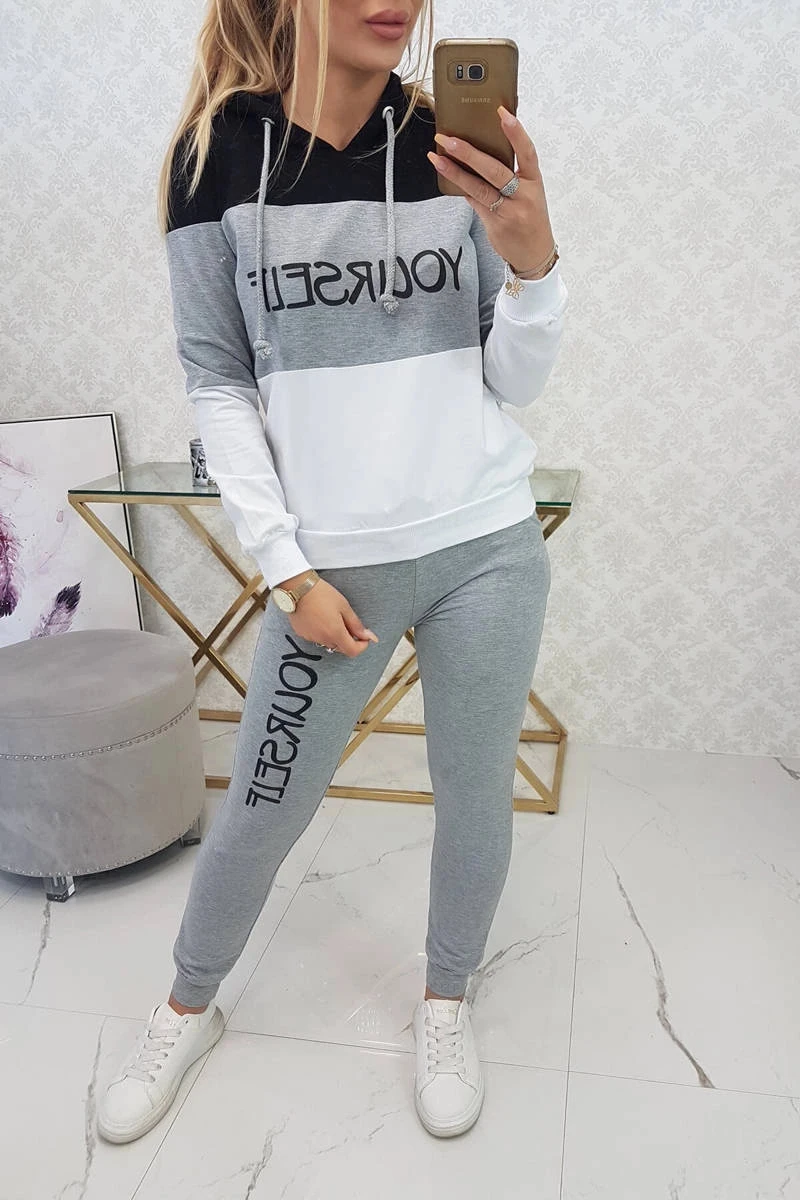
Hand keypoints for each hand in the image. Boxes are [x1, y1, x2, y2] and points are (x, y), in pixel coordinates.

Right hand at [289, 578, 378, 658]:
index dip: (361, 646)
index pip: (352, 651)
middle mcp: (322, 639)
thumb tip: (368, 636)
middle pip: (340, 647)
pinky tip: (319, 617)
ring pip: (327, 642)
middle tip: (347, 622)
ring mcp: (310, 637)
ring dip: (333, 634)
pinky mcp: (301, 633)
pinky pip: (316, 637)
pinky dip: (321, 631)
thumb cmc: (321, 593)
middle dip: (347, 638)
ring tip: (330, 615)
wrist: (297, 587)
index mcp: (335, 633)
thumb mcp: (344, 607)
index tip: (364, 637)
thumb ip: (356, 625)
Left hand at [427, 106, 554, 274]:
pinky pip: (474, 202)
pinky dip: (461, 189)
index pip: (527, 152)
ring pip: (478, 188)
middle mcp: (524, 196)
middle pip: (495, 170)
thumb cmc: (530, 218)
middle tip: (449, 139)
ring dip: (456, 172)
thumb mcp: (530, 193)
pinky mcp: (495, 224)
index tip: (501, 112)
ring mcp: (509, 212)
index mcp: (535, 181)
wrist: (535, 255)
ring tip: (437, 157)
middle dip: (469, 153)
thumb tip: (480, 155)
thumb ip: (511, 175)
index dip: (515, 132)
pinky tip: (446, 176)